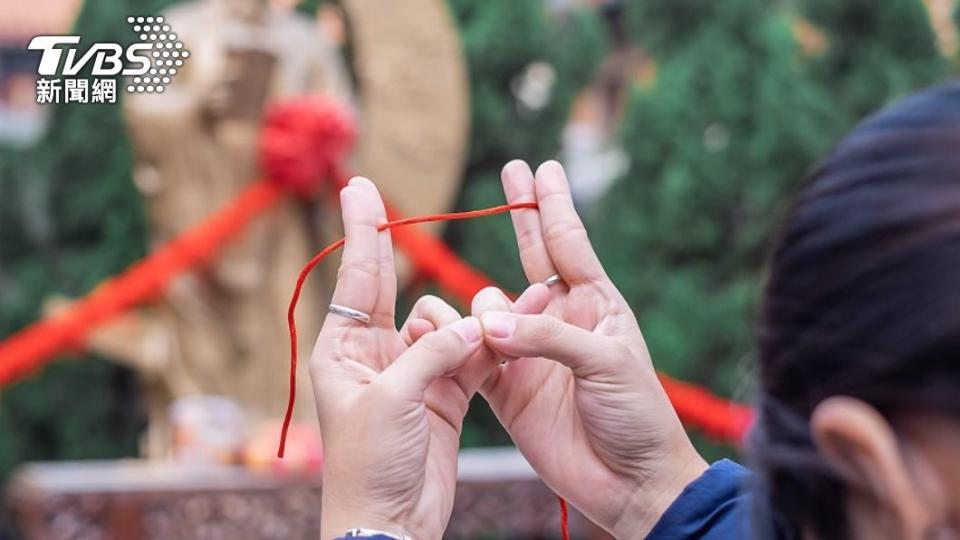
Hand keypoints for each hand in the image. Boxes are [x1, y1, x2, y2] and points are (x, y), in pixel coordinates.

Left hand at [313, 178, 485, 538]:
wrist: (393, 522)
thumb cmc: (371, 464)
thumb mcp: (395, 398)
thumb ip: (434, 351)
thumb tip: (473, 326)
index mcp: (345, 350)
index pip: (358, 277)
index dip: (363, 228)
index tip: (358, 184)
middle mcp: (377, 355)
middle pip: (403, 297)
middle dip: (408, 269)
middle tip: (385, 205)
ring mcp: (413, 374)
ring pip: (448, 328)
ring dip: (468, 332)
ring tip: (473, 360)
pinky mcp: (444, 395)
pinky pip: (470, 357)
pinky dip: (487, 350)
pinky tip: (503, 343)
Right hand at [474, 161, 707, 537]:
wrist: (629, 481)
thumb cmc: (637, 415)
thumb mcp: (604, 362)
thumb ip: (547, 335)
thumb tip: (489, 321)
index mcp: (596, 306)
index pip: (568, 243)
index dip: (552, 204)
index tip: (543, 167)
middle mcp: (560, 321)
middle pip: (533, 256)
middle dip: (522, 213)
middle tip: (512, 170)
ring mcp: (531, 352)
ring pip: (490, 308)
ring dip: (487, 312)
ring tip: (500, 339)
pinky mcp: (506, 387)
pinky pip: (472, 352)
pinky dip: (458, 341)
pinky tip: (448, 336)